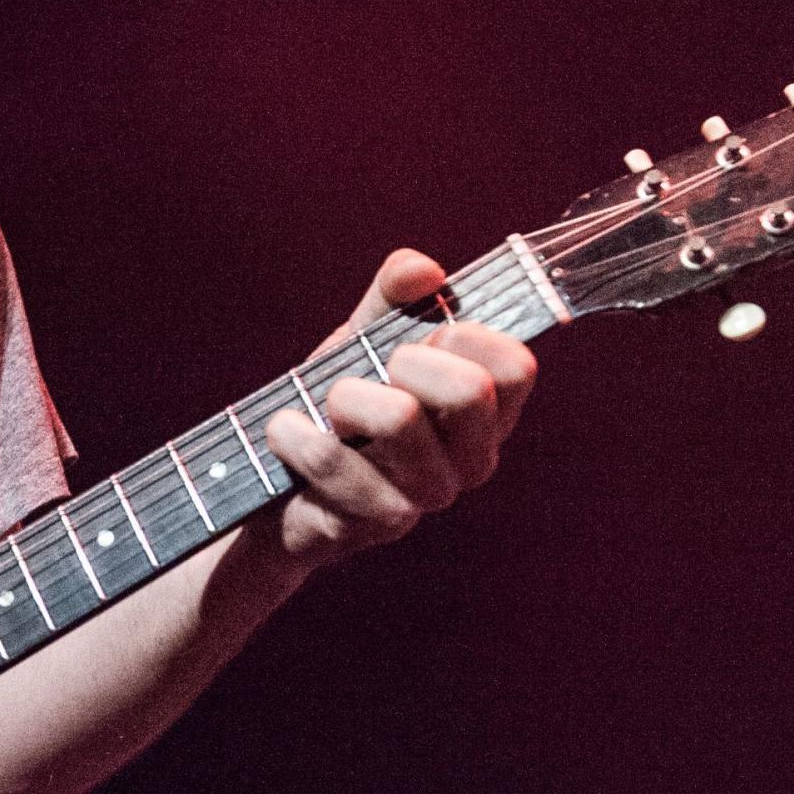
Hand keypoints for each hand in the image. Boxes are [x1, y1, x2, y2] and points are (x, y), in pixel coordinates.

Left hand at [261, 248, 536, 570]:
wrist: (278, 479)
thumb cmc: (339, 402)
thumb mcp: (365, 338)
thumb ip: (394, 297)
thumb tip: (423, 269)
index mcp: (488, 413)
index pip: (514, 366)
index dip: (464, 334)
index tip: (422, 336)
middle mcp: (472, 460)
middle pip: (468, 389)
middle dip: (405, 360)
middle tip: (374, 372)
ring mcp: (426, 497)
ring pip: (397, 416)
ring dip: (343, 395)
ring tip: (326, 406)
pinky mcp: (374, 524)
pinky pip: (331, 457)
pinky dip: (292, 431)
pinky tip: (284, 431)